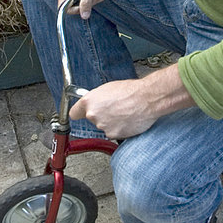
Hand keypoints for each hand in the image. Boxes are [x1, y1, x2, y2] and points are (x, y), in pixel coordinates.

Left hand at [69, 63, 195, 138]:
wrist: (147, 99)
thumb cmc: (132, 90)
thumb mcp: (110, 88)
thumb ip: (98, 98)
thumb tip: (97, 103)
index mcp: (89, 101)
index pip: (74, 113)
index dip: (79, 113)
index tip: (81, 114)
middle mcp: (93, 115)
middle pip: (92, 119)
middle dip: (101, 115)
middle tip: (115, 109)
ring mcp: (103, 126)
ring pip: (104, 126)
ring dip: (112, 122)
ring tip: (125, 113)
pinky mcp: (113, 134)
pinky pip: (114, 133)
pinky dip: (120, 128)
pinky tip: (128, 119)